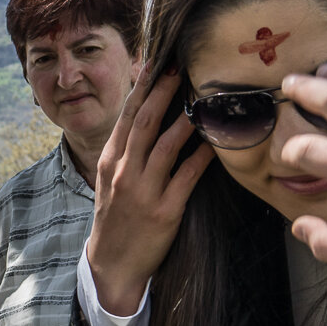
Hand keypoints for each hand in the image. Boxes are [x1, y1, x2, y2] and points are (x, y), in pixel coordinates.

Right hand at [84, 69, 214, 314]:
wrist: (112, 264)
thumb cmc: (116, 217)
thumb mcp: (109, 179)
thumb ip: (126, 148)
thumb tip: (145, 112)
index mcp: (109, 160)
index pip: (127, 116)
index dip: (143, 87)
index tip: (158, 61)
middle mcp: (123, 172)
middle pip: (146, 122)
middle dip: (164, 92)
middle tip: (183, 67)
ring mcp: (143, 191)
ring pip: (167, 145)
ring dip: (188, 118)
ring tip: (204, 96)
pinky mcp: (165, 211)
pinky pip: (187, 176)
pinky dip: (203, 156)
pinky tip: (217, 141)